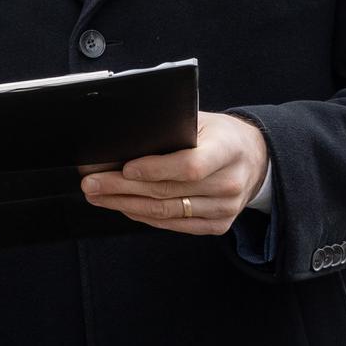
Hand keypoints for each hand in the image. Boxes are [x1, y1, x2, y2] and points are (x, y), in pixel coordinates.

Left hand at [81, 111, 268, 236]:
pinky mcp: (218, 225)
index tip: (125, 168)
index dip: (155, 169)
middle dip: (122, 188)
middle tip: (91, 183)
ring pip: (167, 212)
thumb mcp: (200, 121)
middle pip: (169, 191)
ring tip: (97, 195)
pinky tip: (122, 206)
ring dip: (126, 205)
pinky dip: (144, 216)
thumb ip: (170, 129)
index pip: (190, 166)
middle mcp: (230, 182)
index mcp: (228, 149)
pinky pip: (174, 225)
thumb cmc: (218, 135)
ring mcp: (226, 208)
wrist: (254, 158)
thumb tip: (122, 140)